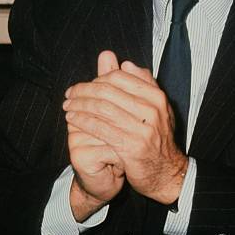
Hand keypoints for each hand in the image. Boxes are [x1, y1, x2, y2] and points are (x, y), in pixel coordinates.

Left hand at [64, 59, 187, 204]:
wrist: (167, 171)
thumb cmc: (157, 137)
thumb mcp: (157, 107)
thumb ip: (142, 83)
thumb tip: (125, 63)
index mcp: (156, 96)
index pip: (119, 77)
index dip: (97, 79)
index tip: (85, 84)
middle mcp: (151, 110)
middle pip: (108, 92)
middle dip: (84, 91)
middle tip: (70, 94)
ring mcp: (142, 129)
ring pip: (102, 109)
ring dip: (80, 105)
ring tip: (68, 105)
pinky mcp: (131, 147)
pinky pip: (100, 128)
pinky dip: (83, 121)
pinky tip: (73, 120)